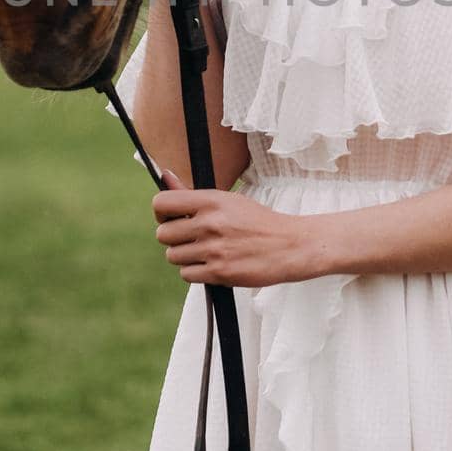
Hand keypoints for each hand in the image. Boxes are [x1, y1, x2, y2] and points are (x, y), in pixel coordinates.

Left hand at [153, 169, 312, 286]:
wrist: (289, 246)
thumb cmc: (258, 222)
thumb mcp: (228, 200)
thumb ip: (192, 194)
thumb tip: (165, 176)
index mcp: (211, 201)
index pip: (162, 203)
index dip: (162, 212)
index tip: (171, 217)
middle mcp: (210, 223)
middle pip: (163, 234)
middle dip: (174, 238)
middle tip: (191, 238)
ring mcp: (214, 249)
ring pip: (173, 256)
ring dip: (185, 256)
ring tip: (205, 251)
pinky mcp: (219, 272)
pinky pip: (186, 274)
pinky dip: (195, 272)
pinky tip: (211, 264)